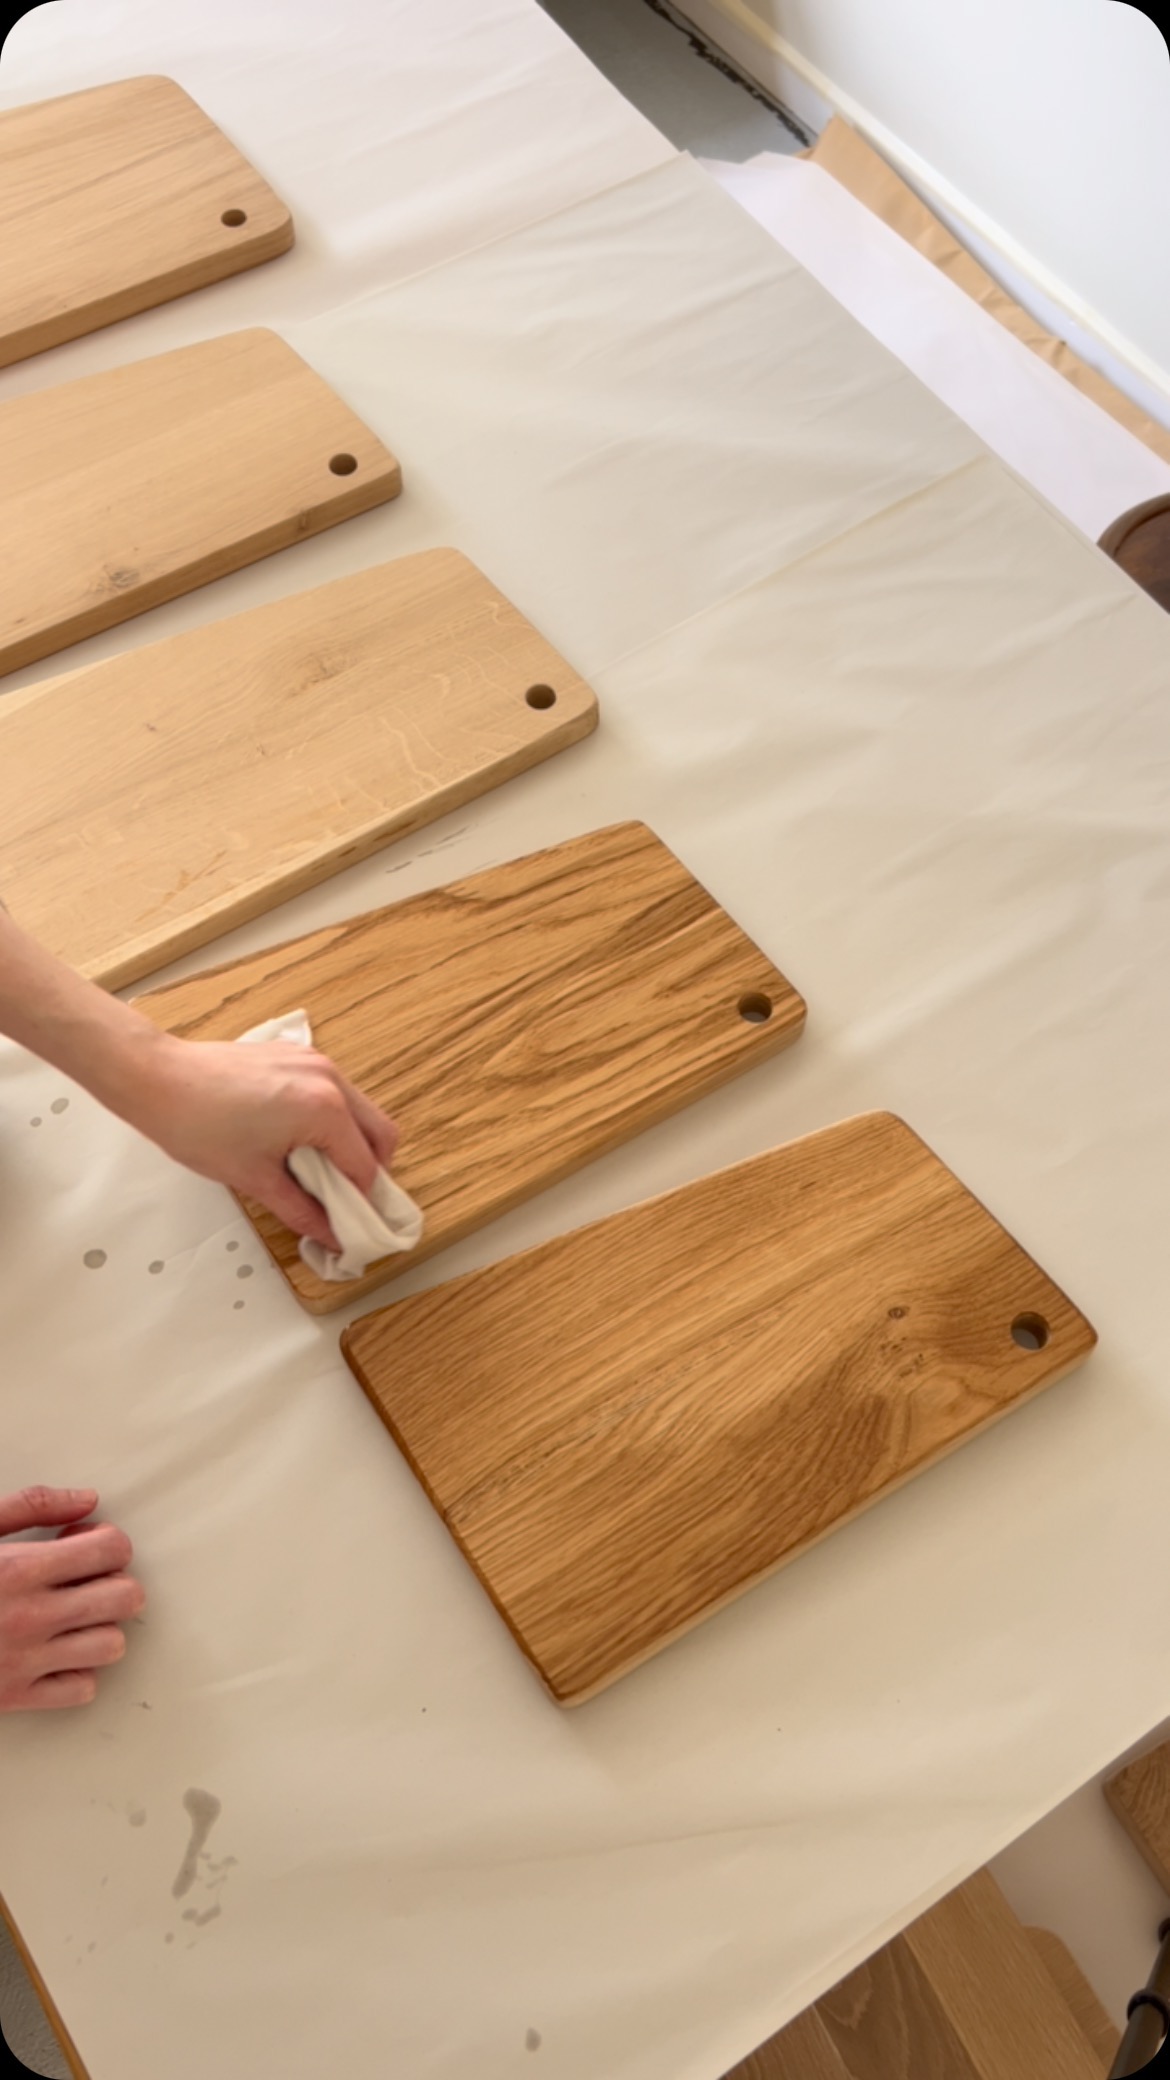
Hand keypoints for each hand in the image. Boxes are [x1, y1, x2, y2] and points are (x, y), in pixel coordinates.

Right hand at [0, 1488, 144, 1713]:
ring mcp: (26, 1662)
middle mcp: (31, 1618)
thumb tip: (87, 1500)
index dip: (105, 1540)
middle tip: (83, 1577)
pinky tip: (54, 1650)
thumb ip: (32, 1505)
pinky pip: (81, 1689)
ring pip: (112, 1646)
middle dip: (113, 1579)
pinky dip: (77, 1670)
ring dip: (100, 1626)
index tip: (82, 1543)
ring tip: (71, 1614)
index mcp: (20, 1569)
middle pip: (126, 1598)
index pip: (112, 1549)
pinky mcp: (15, 1697)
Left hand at [135, 1038, 399, 1251]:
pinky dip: (331, 1120)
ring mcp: (315, 1062)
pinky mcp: (298, 1055)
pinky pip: (334, 1092)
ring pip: (360, 1110)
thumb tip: (329, 1234)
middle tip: (345, 1200)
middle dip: (369, 1171)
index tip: (350, 1227)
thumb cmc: (198, 1125)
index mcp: (324, 1109)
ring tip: (317, 1172)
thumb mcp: (255, 1179)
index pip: (364, 1167)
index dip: (360, 1204)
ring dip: (351, 1144)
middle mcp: (329, 1079)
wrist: (158, 1080)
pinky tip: (299, 1141)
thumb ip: (302, 1210)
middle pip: (379, 1133)